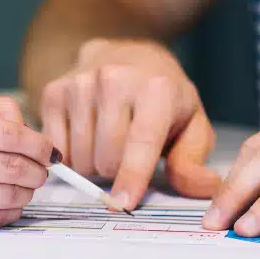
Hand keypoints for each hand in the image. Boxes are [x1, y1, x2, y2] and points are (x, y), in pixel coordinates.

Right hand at [0, 97, 58, 227]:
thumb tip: (30, 131)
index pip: (9, 136)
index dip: (38, 144)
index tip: (47, 148)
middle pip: (12, 168)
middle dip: (38, 170)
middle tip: (43, 167)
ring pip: (5, 196)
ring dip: (26, 191)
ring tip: (26, 183)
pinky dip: (8, 210)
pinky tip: (8, 200)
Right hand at [38, 39, 220, 210]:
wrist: (126, 55)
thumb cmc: (162, 98)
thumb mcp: (190, 125)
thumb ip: (192, 161)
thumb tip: (206, 187)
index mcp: (156, 88)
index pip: (141, 140)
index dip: (132, 176)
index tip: (122, 203)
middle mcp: (114, 78)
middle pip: (107, 156)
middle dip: (116, 171)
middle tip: (125, 156)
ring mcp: (79, 83)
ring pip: (80, 157)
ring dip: (93, 164)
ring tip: (106, 144)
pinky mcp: (53, 92)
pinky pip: (56, 148)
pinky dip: (69, 155)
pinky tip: (84, 137)